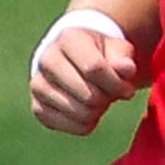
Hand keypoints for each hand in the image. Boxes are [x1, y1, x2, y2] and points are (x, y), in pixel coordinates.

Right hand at [31, 18, 144, 134]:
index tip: (127, 90)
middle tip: (109, 95)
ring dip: (96, 113)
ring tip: (98, 102)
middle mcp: (48, 59)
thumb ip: (123, 60)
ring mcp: (39, 84)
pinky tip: (88, 114)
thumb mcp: (117, 50)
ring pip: (78, 112)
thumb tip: (126, 69)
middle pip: (87, 95)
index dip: (116, 84)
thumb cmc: (101, 54)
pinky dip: (83, 124)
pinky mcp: (37, 106)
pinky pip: (66, 125)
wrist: (74, 61)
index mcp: (69, 39)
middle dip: (106, 99)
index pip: (94, 68)